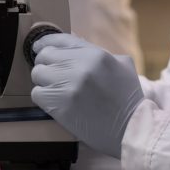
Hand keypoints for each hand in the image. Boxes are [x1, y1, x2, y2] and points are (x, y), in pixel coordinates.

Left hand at [31, 33, 143, 158]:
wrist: (131, 129)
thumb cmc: (128, 97)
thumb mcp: (120, 63)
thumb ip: (96, 51)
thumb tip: (72, 42)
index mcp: (96, 54)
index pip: (61, 40)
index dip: (45, 42)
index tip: (38, 47)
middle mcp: (80, 66)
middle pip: (45, 55)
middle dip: (46, 63)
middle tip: (52, 73)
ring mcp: (69, 86)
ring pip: (38, 74)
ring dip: (44, 81)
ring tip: (55, 89)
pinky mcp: (60, 106)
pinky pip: (37, 94)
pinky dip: (43, 97)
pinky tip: (54, 101)